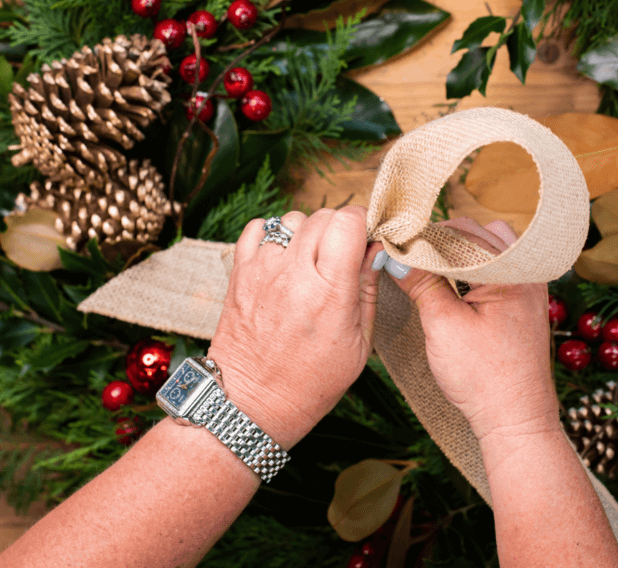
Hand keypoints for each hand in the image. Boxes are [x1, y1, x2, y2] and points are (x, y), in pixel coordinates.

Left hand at [207, 207, 381, 448]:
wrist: (250, 403)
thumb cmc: (309, 382)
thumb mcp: (359, 344)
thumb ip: (368, 290)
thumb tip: (377, 249)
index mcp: (329, 293)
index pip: (348, 222)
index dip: (363, 223)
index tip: (367, 239)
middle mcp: (294, 275)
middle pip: (324, 215)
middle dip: (340, 227)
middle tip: (343, 254)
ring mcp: (263, 270)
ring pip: (292, 219)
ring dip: (307, 232)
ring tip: (311, 261)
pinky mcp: (240, 272)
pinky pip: (258, 227)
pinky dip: (273, 234)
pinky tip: (283, 258)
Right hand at [391, 218, 558, 443]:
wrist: (516, 419)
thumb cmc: (484, 378)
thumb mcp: (443, 325)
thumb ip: (421, 283)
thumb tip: (394, 255)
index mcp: (509, 270)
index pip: (459, 231)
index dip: (423, 236)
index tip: (396, 244)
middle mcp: (526, 270)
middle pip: (475, 233)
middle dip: (439, 240)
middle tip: (408, 254)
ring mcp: (529, 285)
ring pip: (488, 246)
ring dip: (458, 251)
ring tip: (429, 267)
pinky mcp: (525, 301)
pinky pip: (498, 267)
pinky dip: (473, 267)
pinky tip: (453, 283)